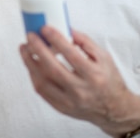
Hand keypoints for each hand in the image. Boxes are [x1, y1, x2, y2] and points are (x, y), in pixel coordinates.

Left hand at [19, 27, 139, 135]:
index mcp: (94, 75)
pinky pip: (42, 92)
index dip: (55, 40)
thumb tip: (66, 28)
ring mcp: (70, 101)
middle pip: (53, 69)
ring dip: (30, 63)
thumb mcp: (104, 57)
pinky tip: (31, 64)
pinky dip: (34, 76)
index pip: (71, 55)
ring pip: (43, 82)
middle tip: (30, 36)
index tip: (45, 28)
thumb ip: (85, 42)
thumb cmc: (109, 80)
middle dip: (37, 50)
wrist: (114, 109)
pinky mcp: (62, 108)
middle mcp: (81, 90)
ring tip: (25, 48)